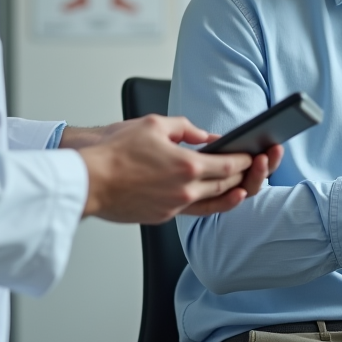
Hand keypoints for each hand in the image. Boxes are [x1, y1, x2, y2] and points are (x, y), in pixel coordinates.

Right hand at [78, 115, 252, 223]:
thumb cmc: (115, 153)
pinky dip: (206, 203)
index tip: (253, 156)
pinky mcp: (162, 217)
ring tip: (240, 187)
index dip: (245, 160)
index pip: (230, 165)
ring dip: (230, 195)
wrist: (88, 181)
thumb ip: (185, 128)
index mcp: (187, 166)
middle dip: (243, 177)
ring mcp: (174, 207)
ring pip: (214, 204)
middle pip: (227, 186)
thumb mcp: (153, 124)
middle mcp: (185, 191)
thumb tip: (204, 135)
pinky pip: (192, 211)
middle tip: (251, 170)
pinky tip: (207, 196)